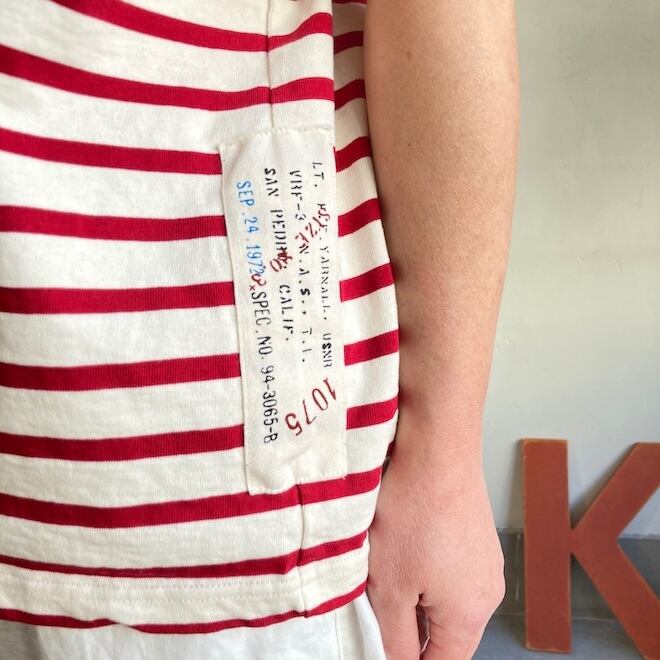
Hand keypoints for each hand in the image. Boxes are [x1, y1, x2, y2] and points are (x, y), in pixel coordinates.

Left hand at [366, 429, 504, 658]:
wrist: (437, 448)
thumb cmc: (412, 513)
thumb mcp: (390, 587)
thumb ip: (396, 638)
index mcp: (470, 615)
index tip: (384, 646)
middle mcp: (488, 591)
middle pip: (447, 634)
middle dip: (410, 628)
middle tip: (378, 603)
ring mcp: (486, 559)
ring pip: (447, 599)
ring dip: (416, 595)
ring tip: (388, 568)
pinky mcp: (477, 535)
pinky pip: (452, 569)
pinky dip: (427, 568)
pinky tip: (404, 545)